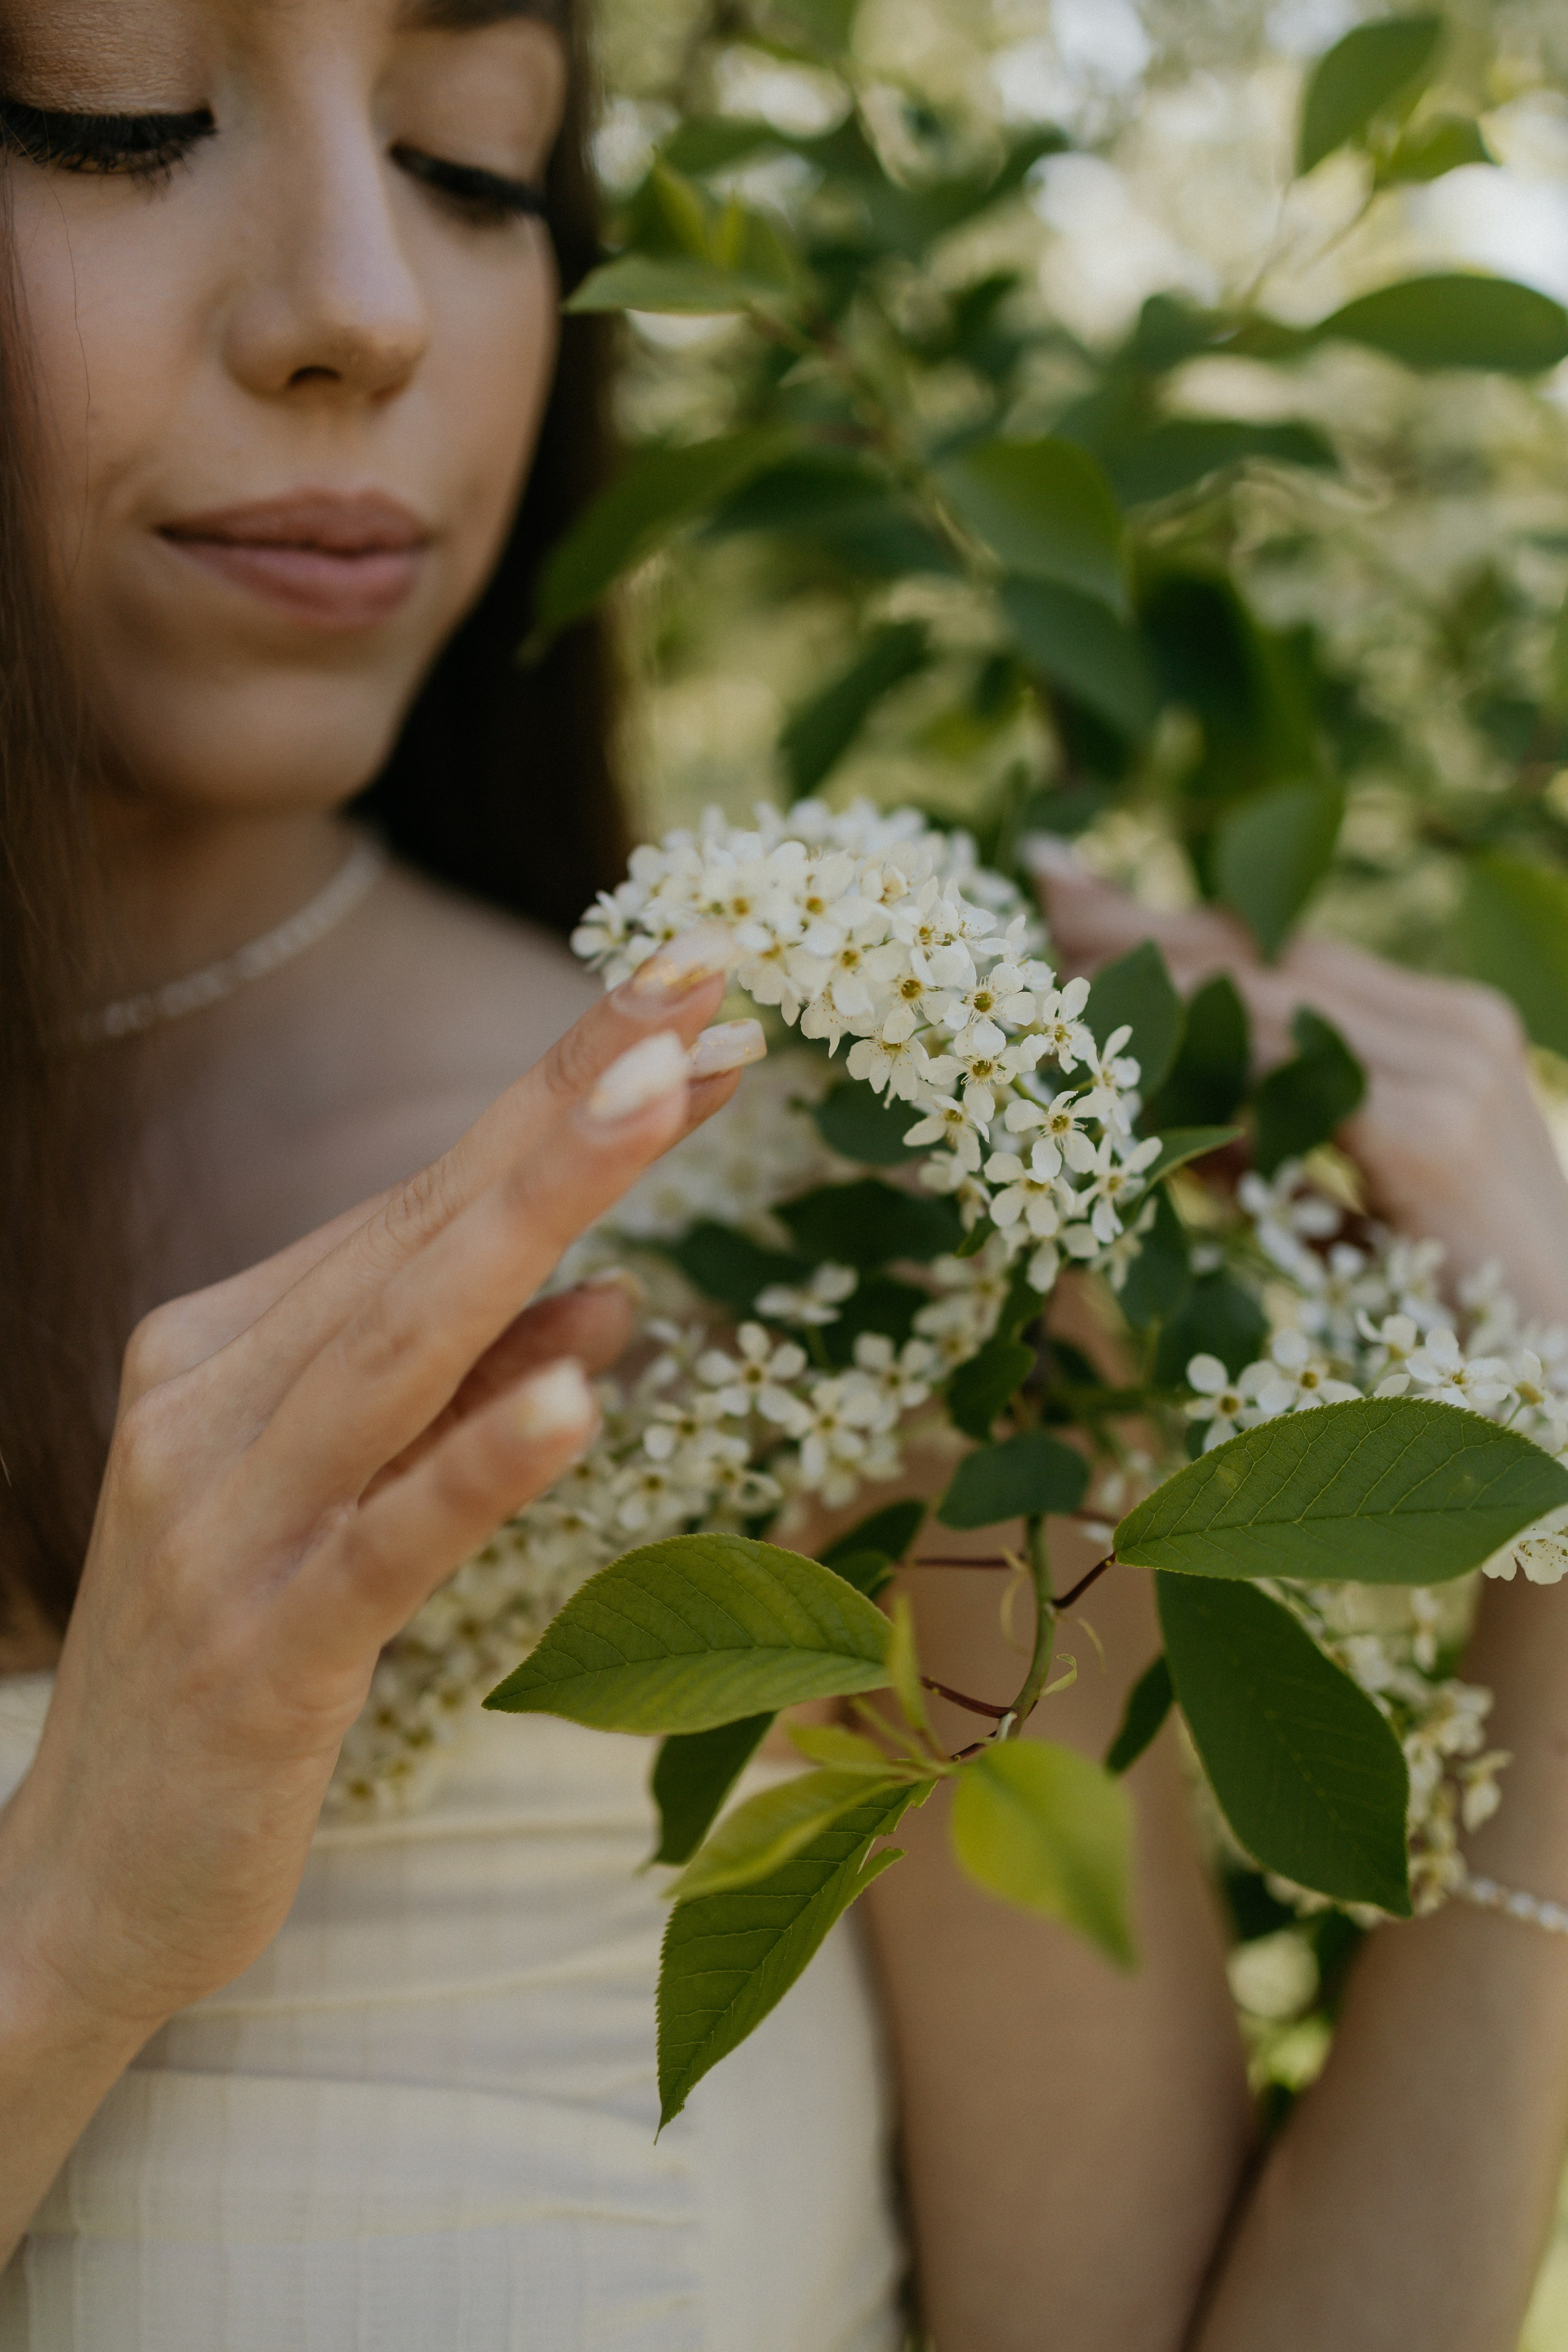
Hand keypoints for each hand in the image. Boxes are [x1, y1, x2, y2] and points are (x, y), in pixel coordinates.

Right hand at [0, 939, 757, 2044]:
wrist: (88, 1878)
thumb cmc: (238, 1671)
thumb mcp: (350, 1507)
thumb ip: (463, 1399)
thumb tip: (607, 1300)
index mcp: (227, 1348)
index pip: (426, 1203)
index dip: (562, 1098)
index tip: (683, 995)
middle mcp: (211, 1400)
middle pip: (425, 1231)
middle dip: (570, 1102)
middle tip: (697, 985)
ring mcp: (228, 1519)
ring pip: (407, 1342)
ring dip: (542, 1211)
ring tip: (662, 1099)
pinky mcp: (266, 1648)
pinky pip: (390, 1538)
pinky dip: (480, 1459)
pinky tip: (572, 1395)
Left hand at [1026, 840, 1567, 1320]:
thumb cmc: (1454, 1299)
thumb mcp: (1345, 1201)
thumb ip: (1265, 1143)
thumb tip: (1154, 1107)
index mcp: (1445, 1028)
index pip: (1288, 951)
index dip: (1177, 917)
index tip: (1075, 885)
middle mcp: (1455, 1027)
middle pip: (1269, 953)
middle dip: (1143, 924)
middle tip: (1040, 893)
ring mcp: (1452, 1070)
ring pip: (1269, 1000)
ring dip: (1152, 981)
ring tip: (1054, 968)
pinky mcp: (1432, 1130)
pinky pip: (1291, 1078)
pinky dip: (1203, 1060)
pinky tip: (1126, 1046)